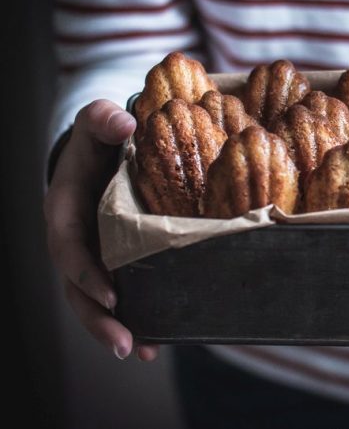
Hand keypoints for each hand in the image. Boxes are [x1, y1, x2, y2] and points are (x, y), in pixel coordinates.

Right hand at [44, 100, 157, 360]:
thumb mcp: (97, 124)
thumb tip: (123, 122)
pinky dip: (138, 317)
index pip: (69, 247)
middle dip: (99, 319)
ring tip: (143, 353)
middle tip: (125, 345)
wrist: (106, 152)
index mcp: (66, 211)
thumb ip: (103, 119)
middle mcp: (77, 241)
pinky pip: (123, 294)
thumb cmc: (99, 140)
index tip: (110, 293)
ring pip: (97, 301)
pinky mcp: (116, 263)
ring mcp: (95, 257)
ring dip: (117, 328)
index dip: (85, 272)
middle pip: (79, 289)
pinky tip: (158, 340)